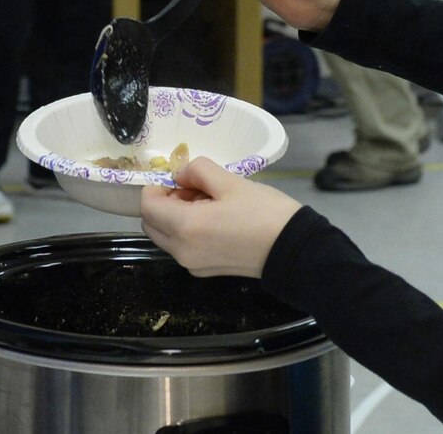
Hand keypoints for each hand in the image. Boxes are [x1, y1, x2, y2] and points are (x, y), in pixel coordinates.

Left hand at [141, 157, 300, 278]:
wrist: (295, 251)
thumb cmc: (264, 213)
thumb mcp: (230, 181)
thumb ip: (197, 171)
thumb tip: (180, 174)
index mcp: (185, 228)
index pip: (147, 206)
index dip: (157, 186)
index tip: (181, 178)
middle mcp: (182, 252)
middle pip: (152, 223)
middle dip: (164, 202)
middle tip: (194, 189)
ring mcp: (193, 265)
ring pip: (166, 236)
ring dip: (175, 216)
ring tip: (208, 202)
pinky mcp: (206, 271)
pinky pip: (182, 247)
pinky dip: (187, 230)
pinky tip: (215, 219)